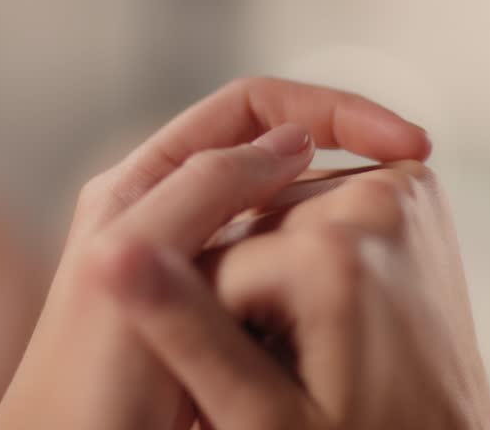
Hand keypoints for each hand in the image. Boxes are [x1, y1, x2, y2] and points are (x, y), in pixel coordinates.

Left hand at [0, 77, 429, 428]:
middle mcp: (175, 216)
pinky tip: (351, 299)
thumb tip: (293, 140)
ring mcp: (201, 269)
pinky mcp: (223, 321)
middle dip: (341, 165)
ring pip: (284, 221)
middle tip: (404, 198)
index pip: (248, 110)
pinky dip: (317, 275)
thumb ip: (203, 187)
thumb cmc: (85, 379)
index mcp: (146, 184)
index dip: (327, 112)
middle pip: (273, 163)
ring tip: (386, 252)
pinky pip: (281, 278)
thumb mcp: (131, 257)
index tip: (402, 140)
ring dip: (335, 221)